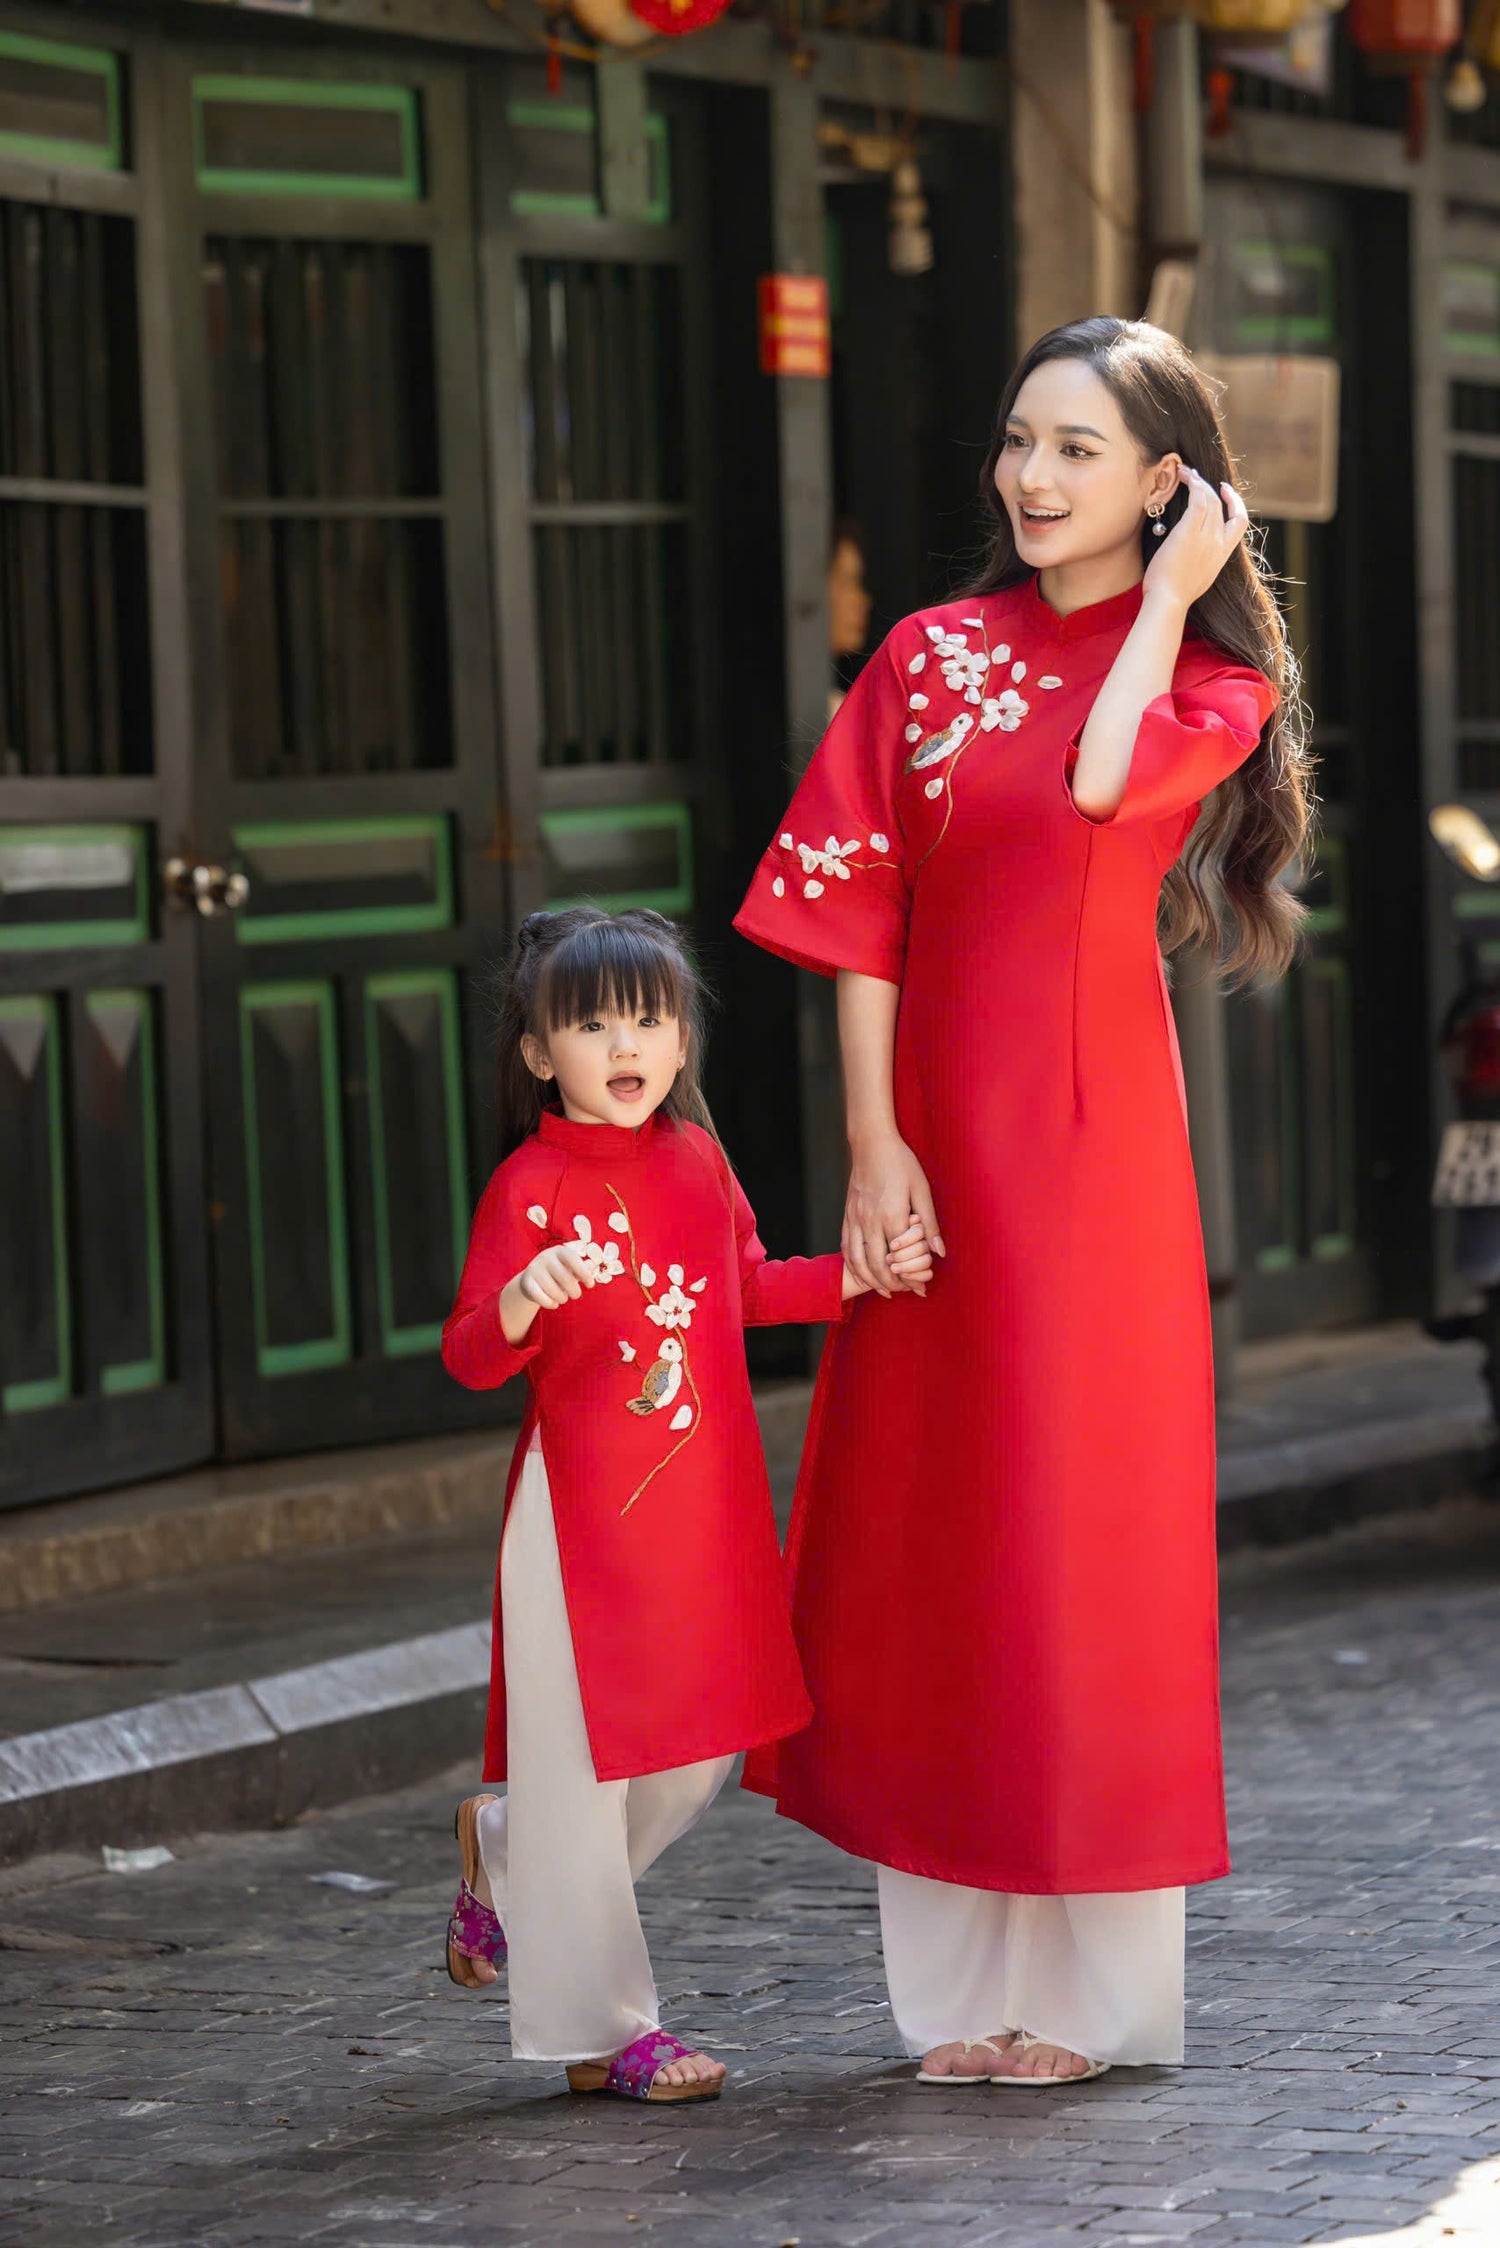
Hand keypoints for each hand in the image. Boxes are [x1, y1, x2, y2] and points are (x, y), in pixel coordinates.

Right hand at [517, 1242, 596, 1308]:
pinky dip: (551, 1304)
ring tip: (563, 1297)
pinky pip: (541, 1298)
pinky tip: (554, 1304)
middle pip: (566, 1279)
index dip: (584, 1272)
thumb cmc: (559, 1273)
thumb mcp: (571, 1267)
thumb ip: (583, 1268)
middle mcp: (545, 1257)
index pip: (573, 1259)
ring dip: (562, 1299)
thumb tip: (592, 1266)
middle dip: (575, 1291)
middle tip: (576, 1295)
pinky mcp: (526, 1282)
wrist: (531, 1279)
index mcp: (559, 1251)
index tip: (590, 1285)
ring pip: (554, 1291)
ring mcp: (534, 1269)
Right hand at [843, 1134, 943, 1299]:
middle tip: (904, 1292)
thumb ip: (930, 1223)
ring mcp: (855, 1219)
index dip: (910, 1277)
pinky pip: (846, 1247)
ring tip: (884, 1290)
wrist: (871, 1143)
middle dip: (891, 1284)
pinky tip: (863, 1272)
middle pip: (877, 1265)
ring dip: (870, 1280)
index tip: (921, 1288)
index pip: (900, 1258)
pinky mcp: (847, 1215)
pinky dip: (854, 1265)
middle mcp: (870, 1221)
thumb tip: (940, 1251)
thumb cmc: (900, 1163)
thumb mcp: (922, 1190)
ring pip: (857, 1261)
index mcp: (892, 1215)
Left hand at [1143, 466, 1248, 613]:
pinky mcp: (1190, 532)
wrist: (1168, 602)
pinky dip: (1194, 485)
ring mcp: (1207, 537)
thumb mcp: (1196, 577)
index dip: (1235, 503)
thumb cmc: (1173, 595)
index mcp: (1222, 556)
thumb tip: (1191, 553)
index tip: (1224, 492)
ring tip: (1186, 473)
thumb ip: (1201, 561)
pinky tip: (1185, 477)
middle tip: (1195, 477)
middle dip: (1209, 488)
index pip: (1240, 523)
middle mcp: (1219, 544)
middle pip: (1221, 506)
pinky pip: (1198, 500)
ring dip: (1199, 482)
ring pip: (1210, 499)